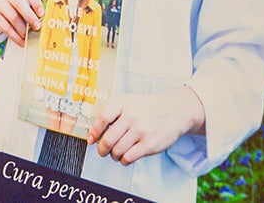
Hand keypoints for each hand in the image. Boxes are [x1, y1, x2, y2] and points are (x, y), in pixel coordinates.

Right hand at [0, 0, 42, 46]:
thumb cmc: (11, 4)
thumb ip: (30, 6)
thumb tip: (42, 21)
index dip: (35, 1)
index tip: (41, 13)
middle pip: (18, 3)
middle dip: (30, 17)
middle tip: (37, 27)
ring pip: (12, 17)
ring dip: (23, 29)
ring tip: (28, 35)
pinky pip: (6, 27)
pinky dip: (15, 36)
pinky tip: (21, 41)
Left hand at [87, 86, 205, 164]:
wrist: (173, 111)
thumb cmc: (147, 108)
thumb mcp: (128, 102)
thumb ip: (113, 112)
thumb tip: (95, 131)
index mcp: (123, 103)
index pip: (103, 118)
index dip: (94, 131)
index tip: (90, 139)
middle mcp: (131, 116)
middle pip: (108, 138)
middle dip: (102, 149)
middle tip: (102, 151)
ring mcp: (141, 131)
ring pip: (117, 150)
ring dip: (113, 155)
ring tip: (115, 154)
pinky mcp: (149, 144)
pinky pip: (129, 157)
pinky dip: (123, 160)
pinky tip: (125, 157)